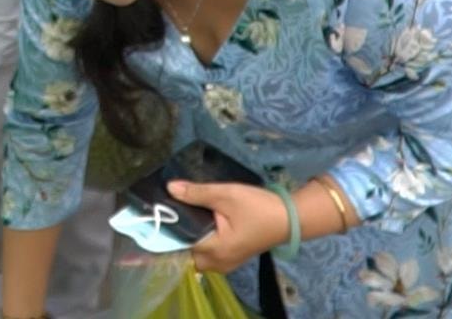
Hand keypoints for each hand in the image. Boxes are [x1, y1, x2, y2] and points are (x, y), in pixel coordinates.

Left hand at [170, 181, 289, 273]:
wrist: (291, 218)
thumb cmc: (258, 207)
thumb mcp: (226, 195)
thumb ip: (197, 193)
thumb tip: (170, 188)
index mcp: (215, 251)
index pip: (181, 243)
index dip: (170, 227)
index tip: (161, 211)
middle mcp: (218, 263)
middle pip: (187, 250)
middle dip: (181, 232)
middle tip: (177, 208)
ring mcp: (227, 263)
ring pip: (198, 252)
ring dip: (193, 234)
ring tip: (189, 211)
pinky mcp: (233, 257)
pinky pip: (210, 252)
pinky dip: (204, 238)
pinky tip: (204, 220)